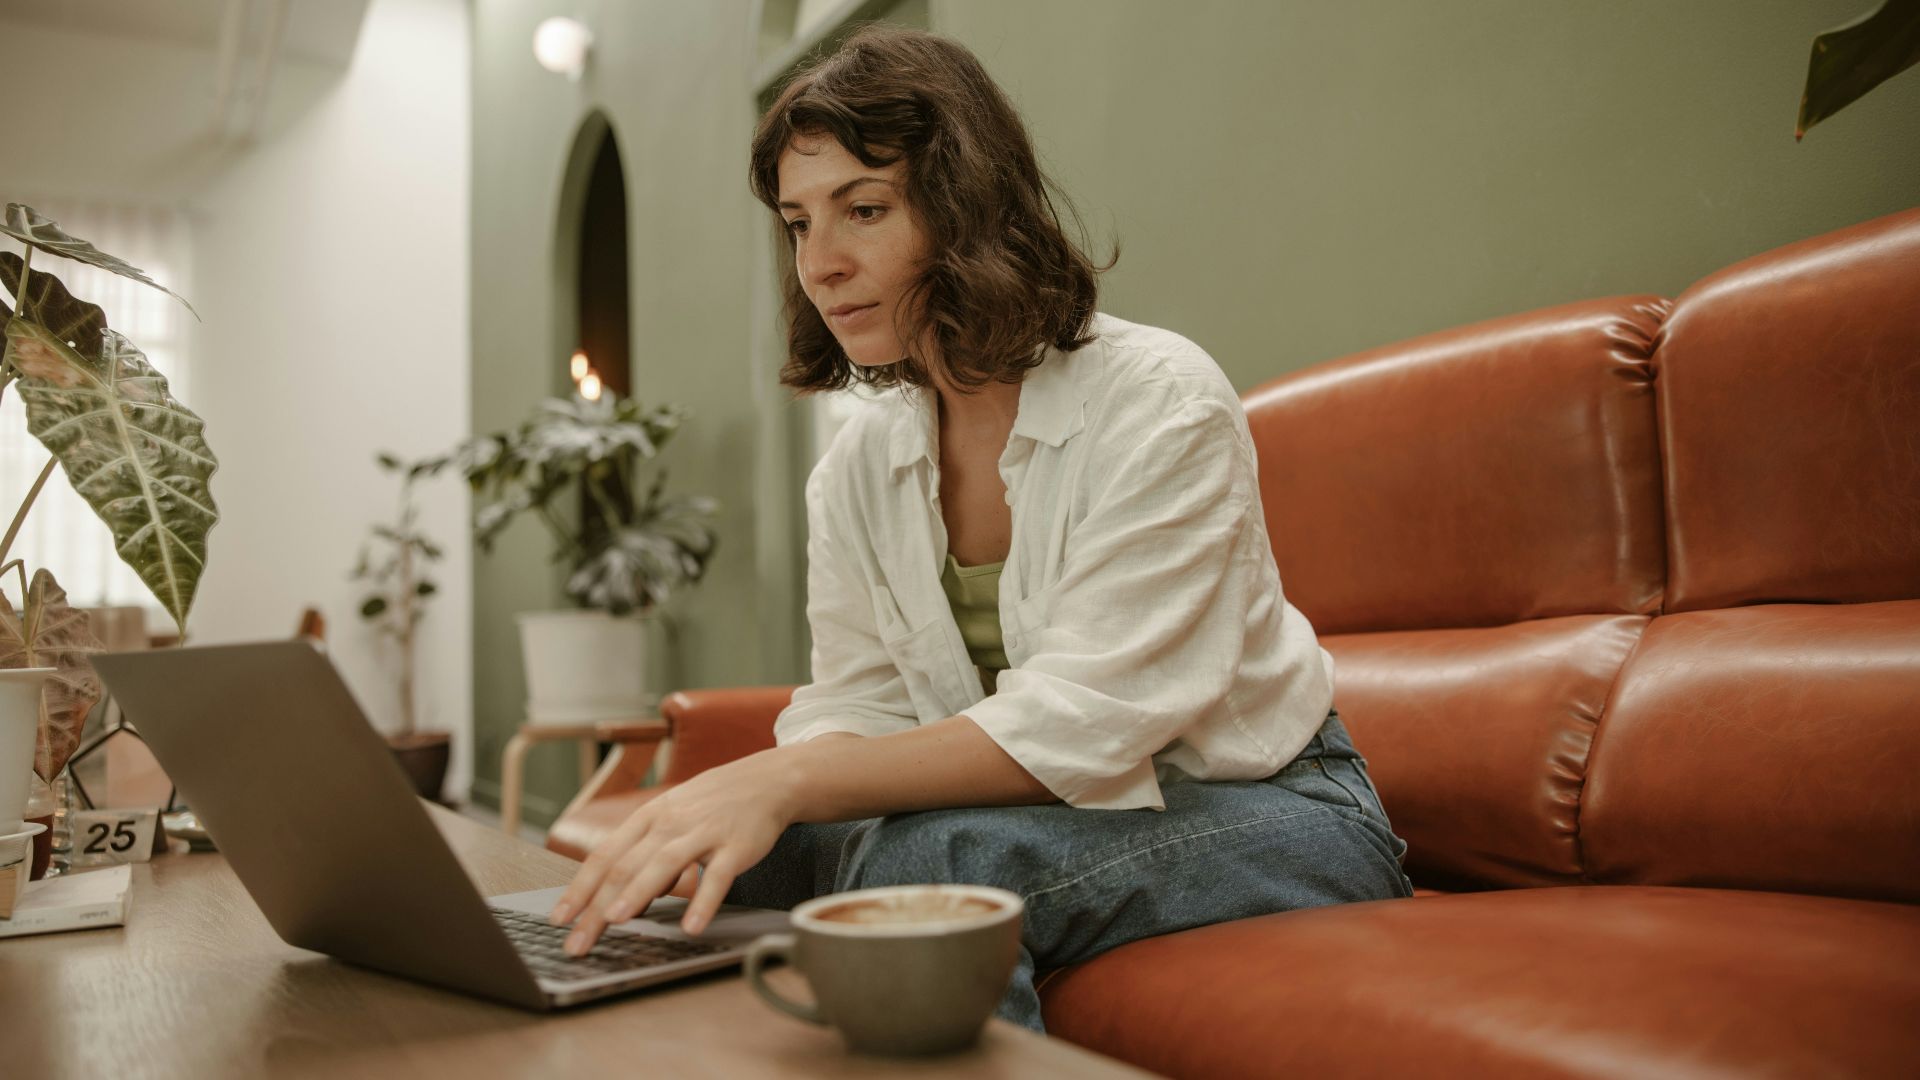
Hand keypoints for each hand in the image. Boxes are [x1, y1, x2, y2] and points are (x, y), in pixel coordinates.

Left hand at [547, 749, 799, 954]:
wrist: (767, 780)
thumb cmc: (713, 804)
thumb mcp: (672, 818)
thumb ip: (645, 855)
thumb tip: (622, 898)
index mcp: (649, 818)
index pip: (604, 856)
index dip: (579, 889)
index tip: (558, 919)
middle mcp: (670, 823)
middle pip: (625, 866)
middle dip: (596, 907)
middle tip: (577, 941)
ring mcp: (703, 833)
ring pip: (663, 864)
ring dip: (636, 893)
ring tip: (615, 922)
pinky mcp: (736, 846)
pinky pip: (717, 877)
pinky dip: (703, 902)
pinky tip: (691, 927)